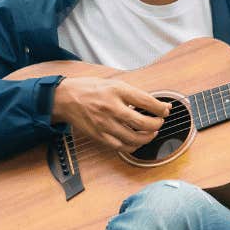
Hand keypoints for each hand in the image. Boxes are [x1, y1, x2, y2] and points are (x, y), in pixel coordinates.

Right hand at [51, 75, 171, 152]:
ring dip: (149, 137)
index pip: (146, 102)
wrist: (64, 99)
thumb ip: (132, 93)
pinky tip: (138, 141)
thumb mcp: (112, 83)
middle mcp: (111, 108)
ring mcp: (105, 124)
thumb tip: (154, 103)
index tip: (166, 110)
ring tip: (152, 132)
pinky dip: (134, 146)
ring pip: (135, 138)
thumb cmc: (89, 89)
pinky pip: (122, 146)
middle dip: (157, 124)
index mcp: (116, 91)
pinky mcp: (100, 136)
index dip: (161, 108)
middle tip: (160, 122)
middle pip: (143, 123)